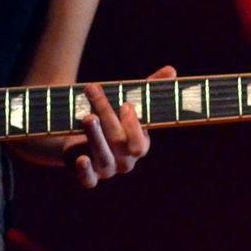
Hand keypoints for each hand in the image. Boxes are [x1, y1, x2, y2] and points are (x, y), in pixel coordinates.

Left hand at [65, 64, 175, 188]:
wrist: (78, 137)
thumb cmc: (110, 118)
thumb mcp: (127, 101)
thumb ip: (147, 89)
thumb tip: (171, 70)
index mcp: (139, 145)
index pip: (140, 142)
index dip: (134, 125)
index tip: (125, 104)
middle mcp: (125, 161)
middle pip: (119, 142)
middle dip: (106, 113)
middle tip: (92, 89)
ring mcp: (107, 170)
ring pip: (104, 158)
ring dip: (95, 136)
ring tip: (87, 117)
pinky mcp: (88, 174)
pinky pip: (88, 180)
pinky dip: (85, 171)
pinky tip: (81, 159)